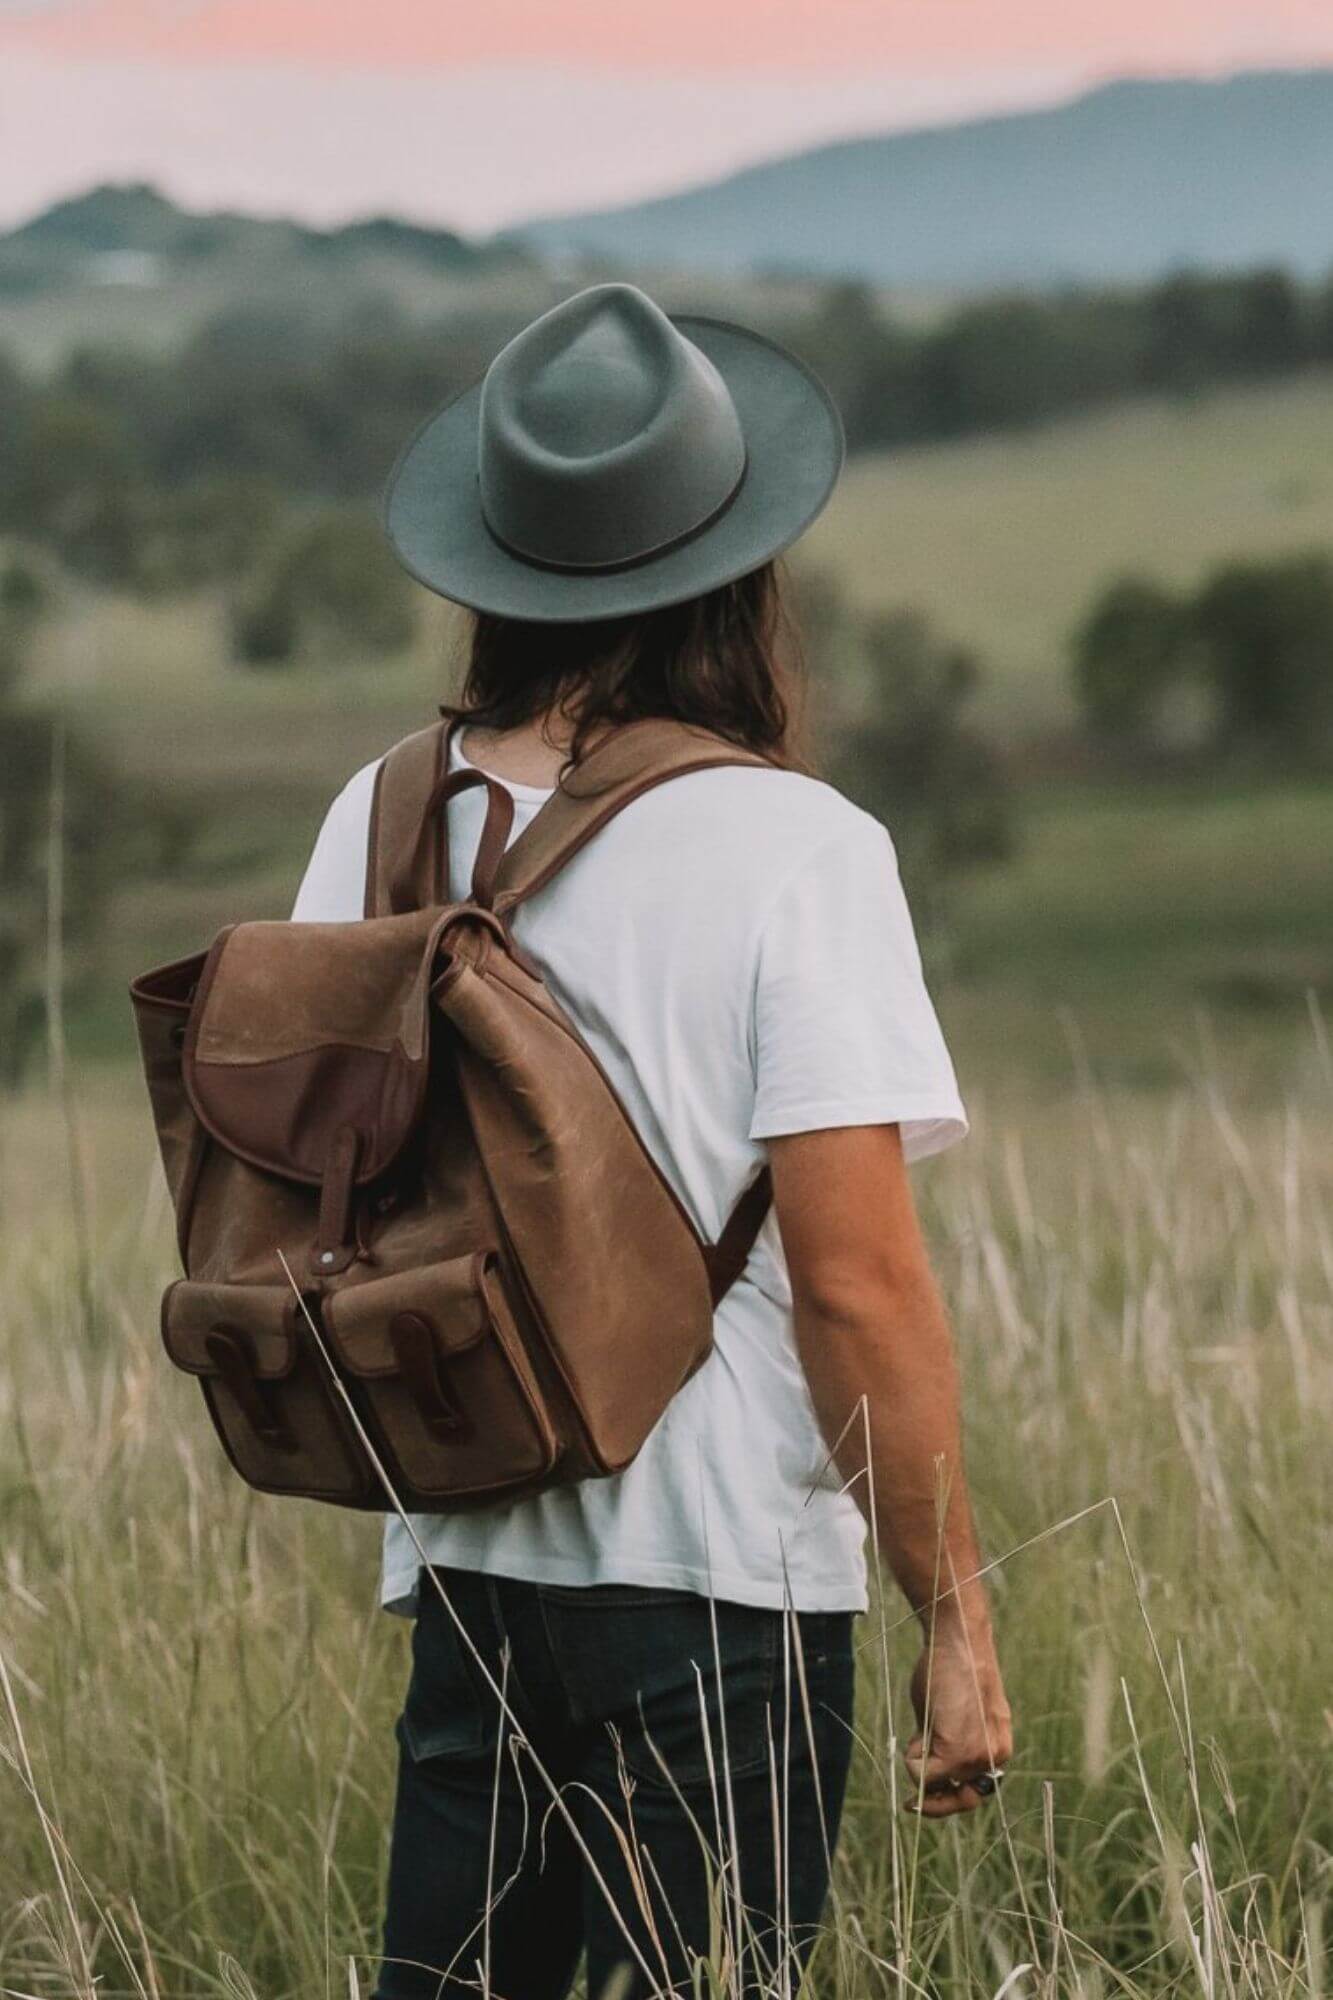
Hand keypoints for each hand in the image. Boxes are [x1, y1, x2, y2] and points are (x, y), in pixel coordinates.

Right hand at [904, 1618, 1011, 1817]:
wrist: (958, 1641)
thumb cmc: (950, 1669)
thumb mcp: (956, 1715)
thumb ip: (951, 1745)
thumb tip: (928, 1777)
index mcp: (998, 1749)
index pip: (975, 1790)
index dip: (949, 1796)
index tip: (923, 1798)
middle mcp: (994, 1758)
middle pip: (960, 1800)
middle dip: (934, 1800)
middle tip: (911, 1803)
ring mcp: (976, 1758)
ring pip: (933, 1784)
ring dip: (918, 1762)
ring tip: (926, 1723)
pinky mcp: (956, 1753)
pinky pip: (920, 1773)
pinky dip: (912, 1755)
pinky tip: (924, 1724)